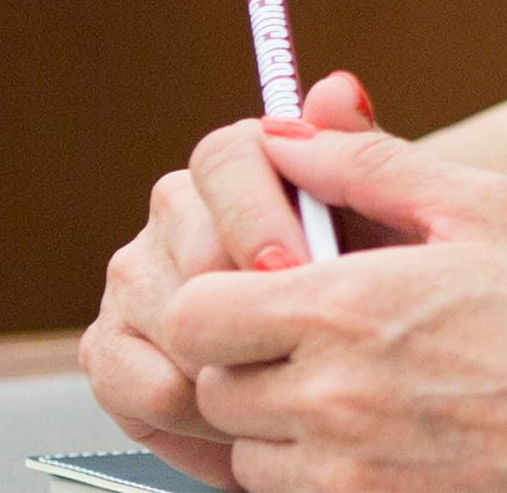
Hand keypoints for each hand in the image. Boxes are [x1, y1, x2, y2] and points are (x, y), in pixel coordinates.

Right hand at [84, 72, 393, 487]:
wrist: (354, 382)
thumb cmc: (380, 295)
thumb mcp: (395, 228)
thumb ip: (363, 156)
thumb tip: (337, 89)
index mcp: (243, 168)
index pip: (227, 156)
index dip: (256, 211)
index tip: (294, 267)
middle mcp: (178, 214)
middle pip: (188, 235)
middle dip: (245, 296)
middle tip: (296, 341)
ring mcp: (137, 280)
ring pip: (163, 310)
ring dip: (226, 359)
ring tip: (283, 387)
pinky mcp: (111, 352)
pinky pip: (130, 378)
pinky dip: (186, 407)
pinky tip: (238, 416)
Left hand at [163, 128, 506, 492]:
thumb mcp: (485, 208)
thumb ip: (371, 163)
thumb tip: (281, 131)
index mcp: (345, 309)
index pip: (193, 315)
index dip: (214, 302)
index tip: (260, 293)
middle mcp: (330, 401)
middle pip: (209, 391)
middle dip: (244, 364)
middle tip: (308, 345)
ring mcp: (347, 477)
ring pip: (243, 457)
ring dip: (274, 428)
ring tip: (351, 396)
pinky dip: (314, 476)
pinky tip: (376, 443)